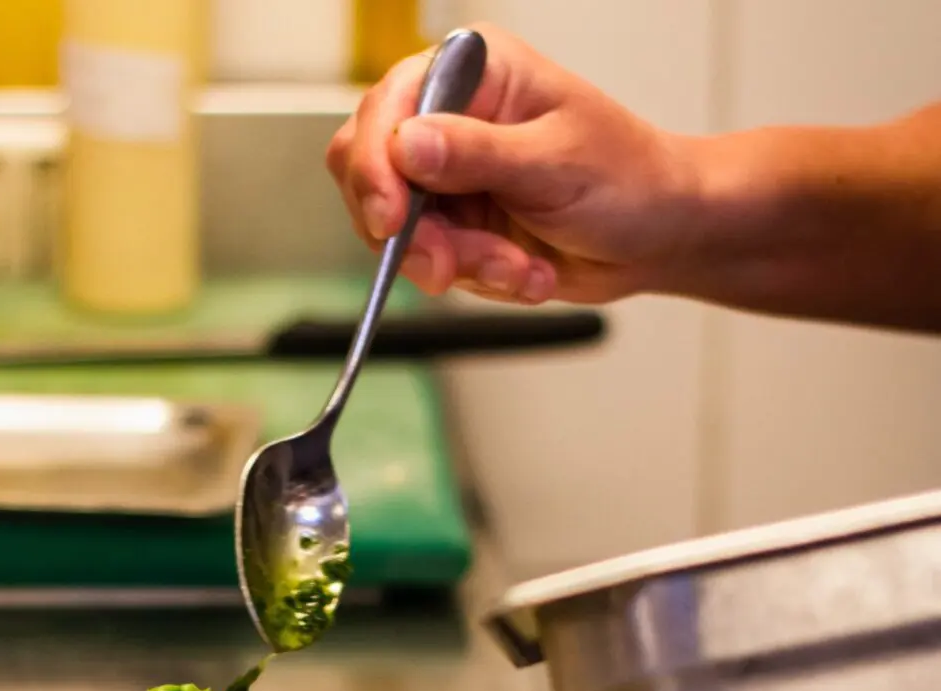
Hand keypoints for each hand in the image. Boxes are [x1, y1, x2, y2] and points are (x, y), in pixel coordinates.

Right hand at [326, 24, 698, 304]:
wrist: (659, 234)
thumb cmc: (628, 179)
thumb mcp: (554, 163)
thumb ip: (477, 154)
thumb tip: (406, 144)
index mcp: (473, 72)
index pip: (386, 110)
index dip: (376, 167)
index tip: (392, 219)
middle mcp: (449, 118)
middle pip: (372, 174)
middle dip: (413, 232)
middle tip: (448, 266)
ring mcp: (446, 176)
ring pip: (398, 231)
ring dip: (456, 262)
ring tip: (515, 268)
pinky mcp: (454, 225)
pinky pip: (429, 262)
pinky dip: (475, 278)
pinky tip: (525, 272)